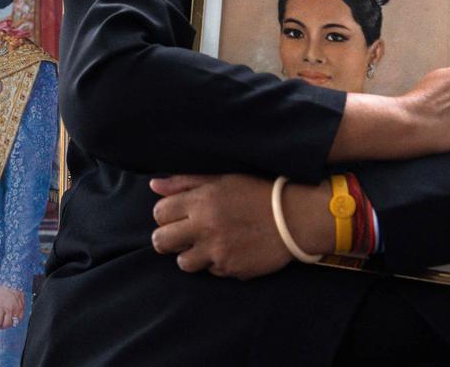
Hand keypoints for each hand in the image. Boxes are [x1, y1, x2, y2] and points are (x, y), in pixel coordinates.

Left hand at [0, 284, 25, 337]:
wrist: (14, 278)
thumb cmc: (2, 287)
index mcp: (1, 306)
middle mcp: (10, 309)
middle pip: (6, 325)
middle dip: (1, 326)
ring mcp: (18, 308)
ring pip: (13, 323)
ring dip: (8, 323)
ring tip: (5, 317)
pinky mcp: (23, 307)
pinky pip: (20, 319)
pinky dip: (15, 320)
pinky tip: (12, 315)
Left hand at [150, 174, 322, 279]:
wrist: (295, 218)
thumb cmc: (258, 193)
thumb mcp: (222, 180)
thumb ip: (185, 182)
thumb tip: (154, 184)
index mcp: (201, 201)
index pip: (159, 213)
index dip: (165, 215)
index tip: (176, 215)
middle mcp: (205, 228)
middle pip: (161, 241)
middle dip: (167, 238)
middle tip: (182, 235)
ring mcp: (217, 251)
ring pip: (183, 263)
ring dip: (190, 255)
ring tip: (207, 244)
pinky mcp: (231, 269)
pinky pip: (211, 271)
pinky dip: (217, 263)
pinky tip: (231, 250)